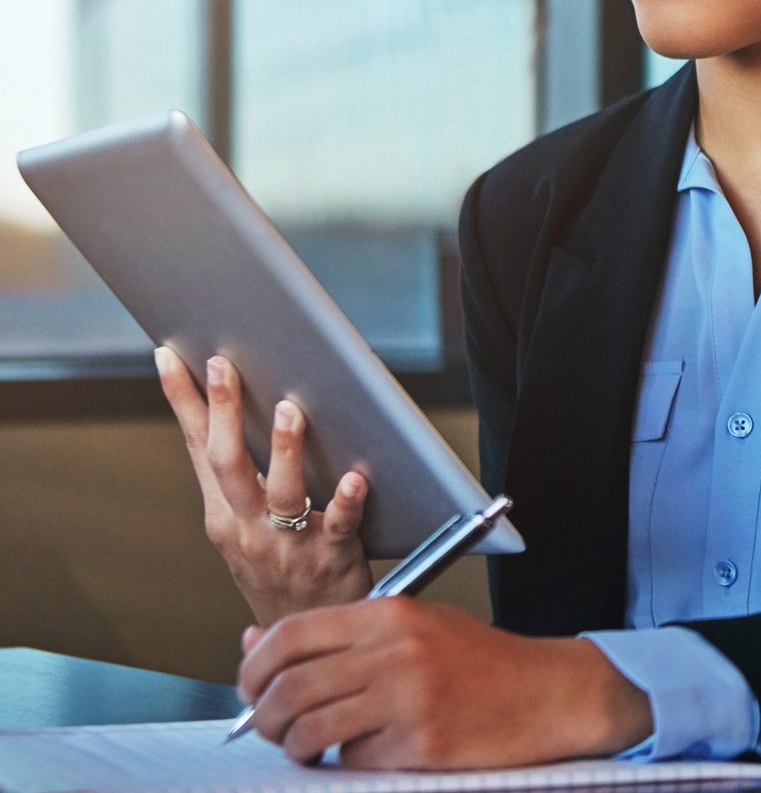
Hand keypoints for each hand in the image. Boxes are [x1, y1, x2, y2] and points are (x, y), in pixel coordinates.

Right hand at [155, 346, 372, 623]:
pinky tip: (358, 477)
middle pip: (227, 463)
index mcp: (223, 513)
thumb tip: (242, 405)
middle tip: (224, 365)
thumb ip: (241, 476)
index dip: (182, 400)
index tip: (169, 356)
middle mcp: (248, 527)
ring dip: (284, 450)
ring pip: (282, 492)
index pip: (197, 447)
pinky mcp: (331, 556)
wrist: (300, 637)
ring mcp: (288, 543)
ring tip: (289, 410)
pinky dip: (348, 500)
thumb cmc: (276, 569)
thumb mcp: (242, 526)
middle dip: (223, 411)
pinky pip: (340, 524)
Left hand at [236, 600, 653, 766]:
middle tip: (270, 728)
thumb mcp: (415, 627)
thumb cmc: (482, 663)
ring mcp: (409, 698)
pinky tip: (370, 751)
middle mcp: (396, 651)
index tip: (251, 688)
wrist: (550, 694)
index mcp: (391, 615)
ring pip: (309, 730)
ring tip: (308, 748)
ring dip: (296, 747)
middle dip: (263, 717)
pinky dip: (349, 763)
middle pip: (289, 687)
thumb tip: (255, 642)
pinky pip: (353, 760)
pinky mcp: (422, 743)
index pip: (290, 635)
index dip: (253, 667)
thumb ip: (340, 635)